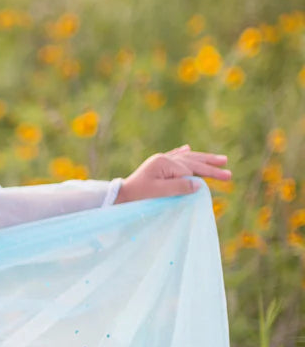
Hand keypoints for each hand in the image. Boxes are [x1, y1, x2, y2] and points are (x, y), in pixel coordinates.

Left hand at [114, 144, 230, 203]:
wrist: (119, 197)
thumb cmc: (138, 197)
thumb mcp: (159, 193)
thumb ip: (179, 187)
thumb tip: (199, 184)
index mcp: (165, 162)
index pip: (191, 168)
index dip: (208, 173)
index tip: (225, 177)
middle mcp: (164, 158)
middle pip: (192, 161)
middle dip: (211, 165)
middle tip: (228, 170)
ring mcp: (160, 161)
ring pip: (187, 158)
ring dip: (203, 159)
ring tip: (220, 159)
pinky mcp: (157, 165)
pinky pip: (174, 157)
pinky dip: (184, 154)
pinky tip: (188, 149)